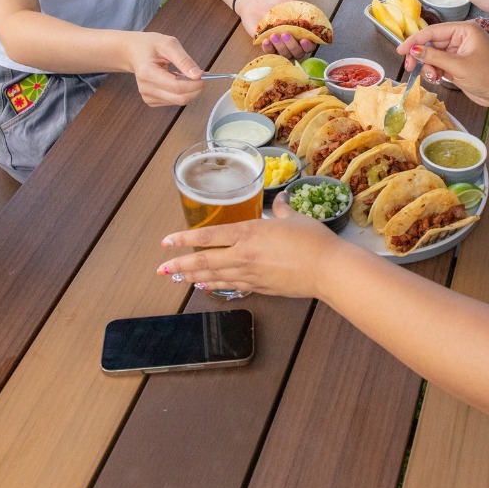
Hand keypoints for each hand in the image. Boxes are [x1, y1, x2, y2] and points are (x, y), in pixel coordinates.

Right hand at [127, 32, 204, 106]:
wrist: (133, 52)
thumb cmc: (149, 45)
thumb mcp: (169, 44)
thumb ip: (184, 60)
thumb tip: (197, 75)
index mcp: (147, 73)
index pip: (177, 87)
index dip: (195, 84)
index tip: (205, 76)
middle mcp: (145, 88)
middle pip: (180, 98)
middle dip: (196, 88)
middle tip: (202, 76)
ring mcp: (147, 96)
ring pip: (179, 101)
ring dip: (190, 90)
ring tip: (186, 75)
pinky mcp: (151, 100)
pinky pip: (174, 101)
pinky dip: (182, 92)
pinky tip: (177, 80)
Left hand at [158, 196, 335, 296]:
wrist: (327, 269)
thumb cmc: (313, 240)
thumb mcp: (295, 218)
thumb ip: (283, 209)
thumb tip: (280, 199)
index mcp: (249, 232)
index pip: (208, 236)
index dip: (184, 239)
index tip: (166, 242)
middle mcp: (243, 254)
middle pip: (203, 260)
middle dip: (179, 265)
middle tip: (161, 268)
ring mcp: (249, 274)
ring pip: (213, 276)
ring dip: (193, 277)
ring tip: (176, 278)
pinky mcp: (259, 288)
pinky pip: (230, 286)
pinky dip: (215, 285)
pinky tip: (206, 286)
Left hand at [235, 0, 312, 59]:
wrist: (253, 0)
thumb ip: (298, 6)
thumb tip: (306, 15)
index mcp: (302, 31)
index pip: (310, 44)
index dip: (309, 45)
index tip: (303, 40)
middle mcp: (293, 41)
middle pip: (298, 53)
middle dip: (293, 46)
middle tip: (285, 34)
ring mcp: (281, 45)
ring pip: (285, 55)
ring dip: (281, 47)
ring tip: (273, 35)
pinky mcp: (268, 46)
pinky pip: (270, 53)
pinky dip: (269, 48)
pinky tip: (266, 40)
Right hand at [397, 22, 488, 107]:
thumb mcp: (458, 66)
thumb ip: (434, 57)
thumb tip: (413, 50)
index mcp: (464, 30)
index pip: (433, 31)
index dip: (415, 40)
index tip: (400, 50)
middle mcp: (461, 38)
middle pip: (432, 43)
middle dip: (422, 57)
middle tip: (411, 68)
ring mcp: (460, 52)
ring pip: (434, 55)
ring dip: (429, 67)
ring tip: (434, 78)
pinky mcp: (459, 64)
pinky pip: (440, 65)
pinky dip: (436, 72)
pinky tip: (438, 80)